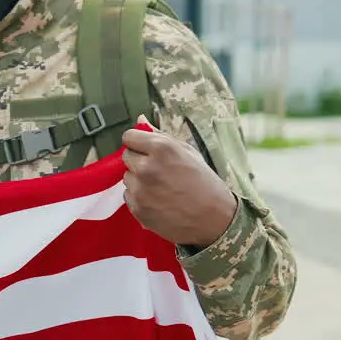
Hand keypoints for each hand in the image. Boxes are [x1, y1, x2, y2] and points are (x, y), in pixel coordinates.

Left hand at [120, 116, 237, 247]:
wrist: (214, 220)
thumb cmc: (204, 182)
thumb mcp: (188, 152)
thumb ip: (160, 135)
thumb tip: (140, 119)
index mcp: (161, 148)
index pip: (129, 137)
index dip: (138, 142)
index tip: (147, 149)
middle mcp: (146, 168)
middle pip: (126, 156)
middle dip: (139, 160)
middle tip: (159, 170)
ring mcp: (140, 190)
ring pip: (127, 177)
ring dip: (139, 180)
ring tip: (161, 188)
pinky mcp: (137, 209)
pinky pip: (129, 196)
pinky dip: (139, 197)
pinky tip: (159, 201)